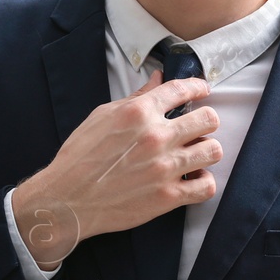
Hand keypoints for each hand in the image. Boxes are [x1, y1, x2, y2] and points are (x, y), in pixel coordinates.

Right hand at [11, 69, 219, 268]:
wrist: (67, 200)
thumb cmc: (79, 156)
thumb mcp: (102, 116)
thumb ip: (135, 97)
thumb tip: (157, 79)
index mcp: (138, 112)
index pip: (182, 89)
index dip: (198, 87)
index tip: (203, 90)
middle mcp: (156, 136)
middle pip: (209, 119)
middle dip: (205, 120)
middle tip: (196, 127)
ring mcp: (164, 168)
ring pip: (213, 150)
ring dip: (206, 149)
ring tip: (195, 153)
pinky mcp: (168, 197)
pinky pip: (207, 186)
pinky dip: (203, 181)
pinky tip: (192, 178)